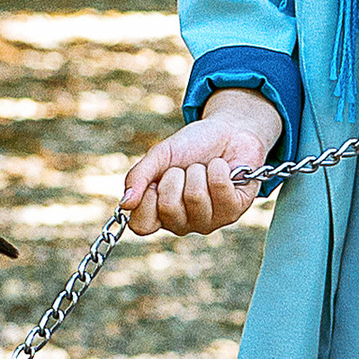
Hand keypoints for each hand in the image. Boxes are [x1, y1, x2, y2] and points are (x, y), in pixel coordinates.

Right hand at [121, 91, 282, 237]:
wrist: (228, 133)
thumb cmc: (192, 148)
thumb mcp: (160, 156)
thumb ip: (139, 177)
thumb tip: (125, 204)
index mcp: (160, 214)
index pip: (141, 226)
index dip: (146, 199)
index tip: (155, 181)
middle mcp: (184, 223)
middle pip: (168, 207)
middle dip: (175, 176)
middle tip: (185, 169)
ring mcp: (209, 221)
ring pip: (195, 196)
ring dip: (198, 171)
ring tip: (204, 168)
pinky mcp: (234, 211)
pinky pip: (219, 188)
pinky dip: (218, 168)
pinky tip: (223, 169)